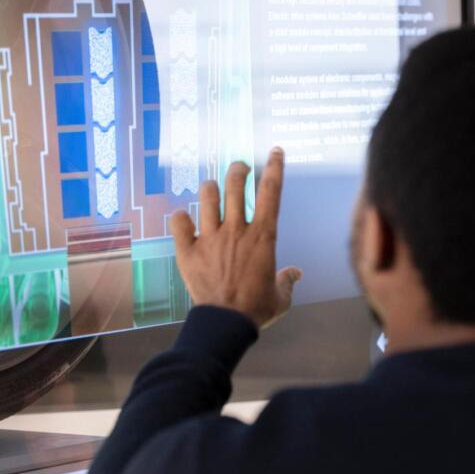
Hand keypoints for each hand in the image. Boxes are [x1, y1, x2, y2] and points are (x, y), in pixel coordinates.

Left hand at [169, 148, 301, 328]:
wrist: (226, 322)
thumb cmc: (257, 308)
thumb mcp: (281, 295)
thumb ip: (287, 279)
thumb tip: (295, 273)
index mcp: (263, 236)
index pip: (271, 191)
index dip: (275, 167)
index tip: (276, 151)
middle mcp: (236, 230)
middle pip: (235, 185)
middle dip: (238, 169)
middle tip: (240, 168)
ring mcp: (210, 238)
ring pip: (207, 197)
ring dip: (210, 188)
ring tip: (213, 188)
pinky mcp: (188, 251)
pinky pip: (179, 223)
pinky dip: (180, 218)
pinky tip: (183, 218)